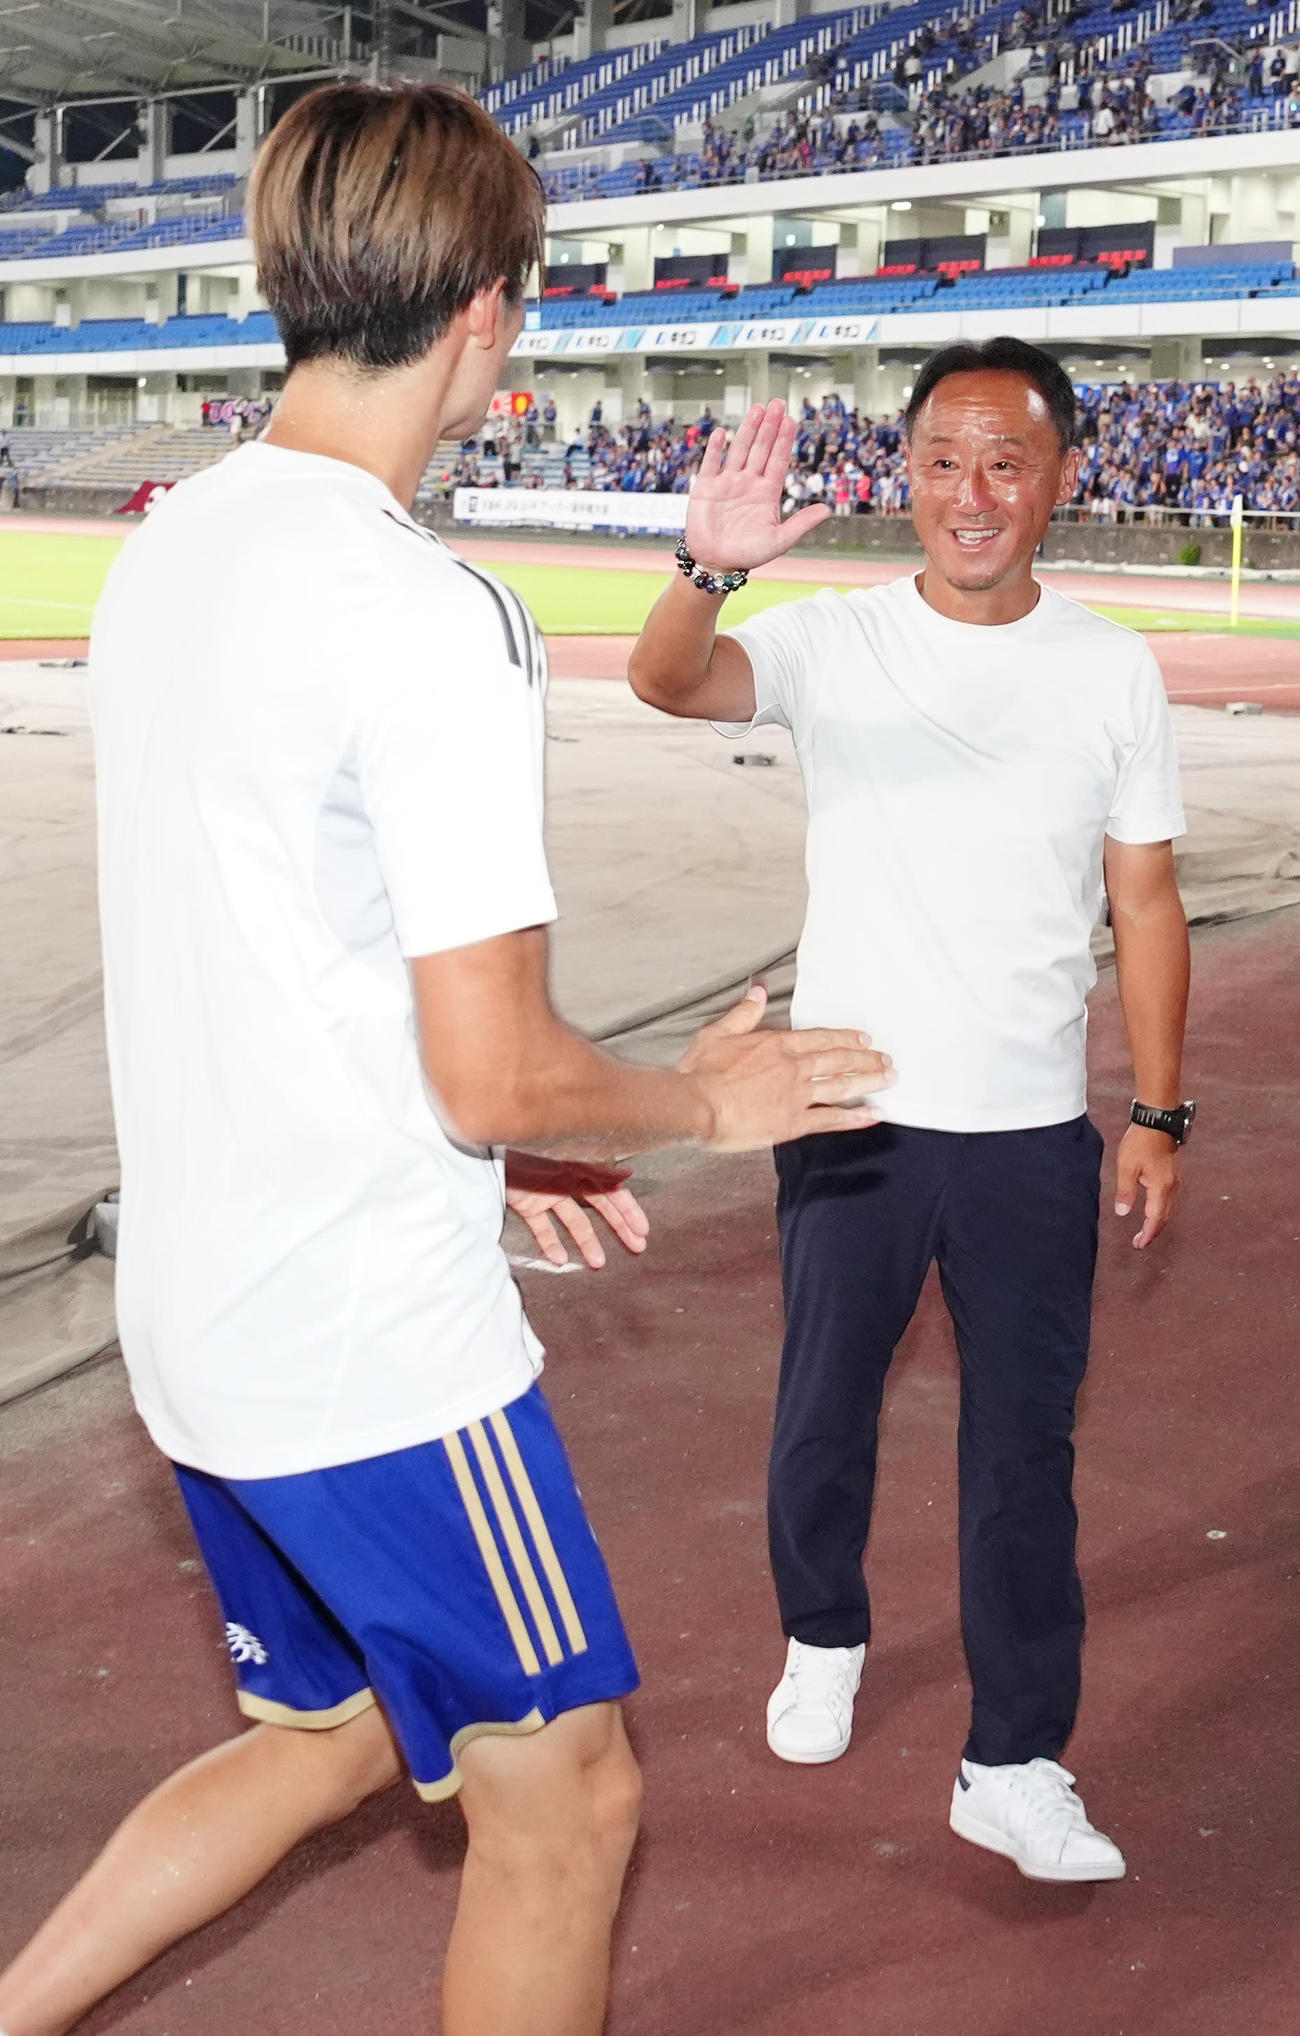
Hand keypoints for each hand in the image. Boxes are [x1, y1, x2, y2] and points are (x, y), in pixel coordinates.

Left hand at [504, 1152, 648, 1268]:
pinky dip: (550, 1244)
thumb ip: (597, 1165)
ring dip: (587, 1242)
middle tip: (637, 1248)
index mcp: (581, 1165)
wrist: (487, 1147)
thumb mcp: (566, 1154)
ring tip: (598, 1263)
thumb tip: (628, 1174)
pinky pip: (543, 1228)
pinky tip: (559, 1260)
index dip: (629, 1210)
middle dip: (619, 1228)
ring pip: (574, 1222)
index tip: (643, 1231)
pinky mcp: (528, 1205)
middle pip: (600, 1208)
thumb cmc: (528, 1144)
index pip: (612, 1190)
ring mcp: (548, 1194)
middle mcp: (569, 1180)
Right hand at [678, 984, 892, 1152]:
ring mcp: (796, 1096)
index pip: (820, 1038)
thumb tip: (758, 992)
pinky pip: (832, 1119)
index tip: (863, 1038)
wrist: (695, 1107)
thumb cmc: (701, 1073)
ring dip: (869, 1080)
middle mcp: (792, 1068)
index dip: (845, 1037)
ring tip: (890, 1078)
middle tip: (886, 1059)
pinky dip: (856, 1117)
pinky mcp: (793, 1123)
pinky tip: (874, 1114)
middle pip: (838, 1060)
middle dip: (866, 1058)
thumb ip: (744, 1013)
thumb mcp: (718, 1033)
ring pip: (842, 1086)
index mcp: (776, 1045)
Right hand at [685, 400, 831, 573]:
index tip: (791, 420)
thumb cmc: (748, 554)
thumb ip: (802, 523)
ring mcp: (727, 482)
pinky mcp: (705, 488)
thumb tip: (827, 510)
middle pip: (761, 449)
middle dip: (769, 427)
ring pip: (740, 450)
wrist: (716, 563)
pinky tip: (722, 432)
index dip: (784, 440)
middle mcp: (748, 483)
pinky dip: (715, 449)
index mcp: (767, 493)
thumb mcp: (780, 540)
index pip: (778, 460)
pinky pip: (711, 463)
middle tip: (777, 403)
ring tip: (758, 409)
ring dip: (748, 430)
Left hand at [1114, 1124, 1180, 1249]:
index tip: (1139, 1244)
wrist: (1157, 1121)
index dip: (1147, 1234)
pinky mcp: (1174, 1174)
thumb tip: (1123, 1213)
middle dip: (1153, 1231)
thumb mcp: (1126, 1167)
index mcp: (1160, 1187)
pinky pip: (1170, 1199)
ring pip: (1169, 1208)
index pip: (1155, 1219)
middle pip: (1164, 1217)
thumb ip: (1125, 1192)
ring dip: (1158, 1221)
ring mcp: (1175, 1180)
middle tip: (1140, 1241)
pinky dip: (1162, 1209)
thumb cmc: (1141, 1142)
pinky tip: (1154, 1209)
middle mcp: (1172, 1187)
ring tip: (1145, 1230)